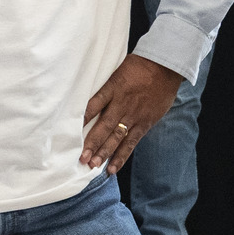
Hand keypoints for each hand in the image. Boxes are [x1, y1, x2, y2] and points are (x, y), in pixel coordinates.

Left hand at [79, 53, 181, 173]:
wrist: (165, 66)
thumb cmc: (139, 66)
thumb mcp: (118, 71)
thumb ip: (105, 86)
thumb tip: (88, 98)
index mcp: (113, 88)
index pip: (93, 105)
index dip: (81, 119)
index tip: (68, 131)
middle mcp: (122, 104)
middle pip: (104, 126)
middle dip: (92, 143)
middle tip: (81, 157)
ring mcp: (134, 115)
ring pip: (116, 137)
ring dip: (104, 152)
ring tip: (93, 165)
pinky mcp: (145, 123)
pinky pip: (131, 142)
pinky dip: (122, 155)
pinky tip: (112, 168)